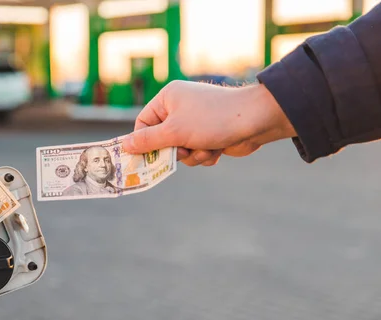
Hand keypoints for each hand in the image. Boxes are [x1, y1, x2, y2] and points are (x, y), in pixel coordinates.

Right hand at [122, 80, 296, 165]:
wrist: (256, 120)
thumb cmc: (212, 119)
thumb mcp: (174, 132)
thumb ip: (147, 140)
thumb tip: (124, 145)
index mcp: (168, 99)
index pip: (143, 124)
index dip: (144, 142)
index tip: (143, 159)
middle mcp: (180, 108)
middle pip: (162, 140)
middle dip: (175, 150)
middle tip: (183, 152)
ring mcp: (196, 122)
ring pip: (181, 150)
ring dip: (193, 155)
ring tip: (206, 147)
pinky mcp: (209, 134)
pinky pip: (197, 152)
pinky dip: (205, 155)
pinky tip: (217, 149)